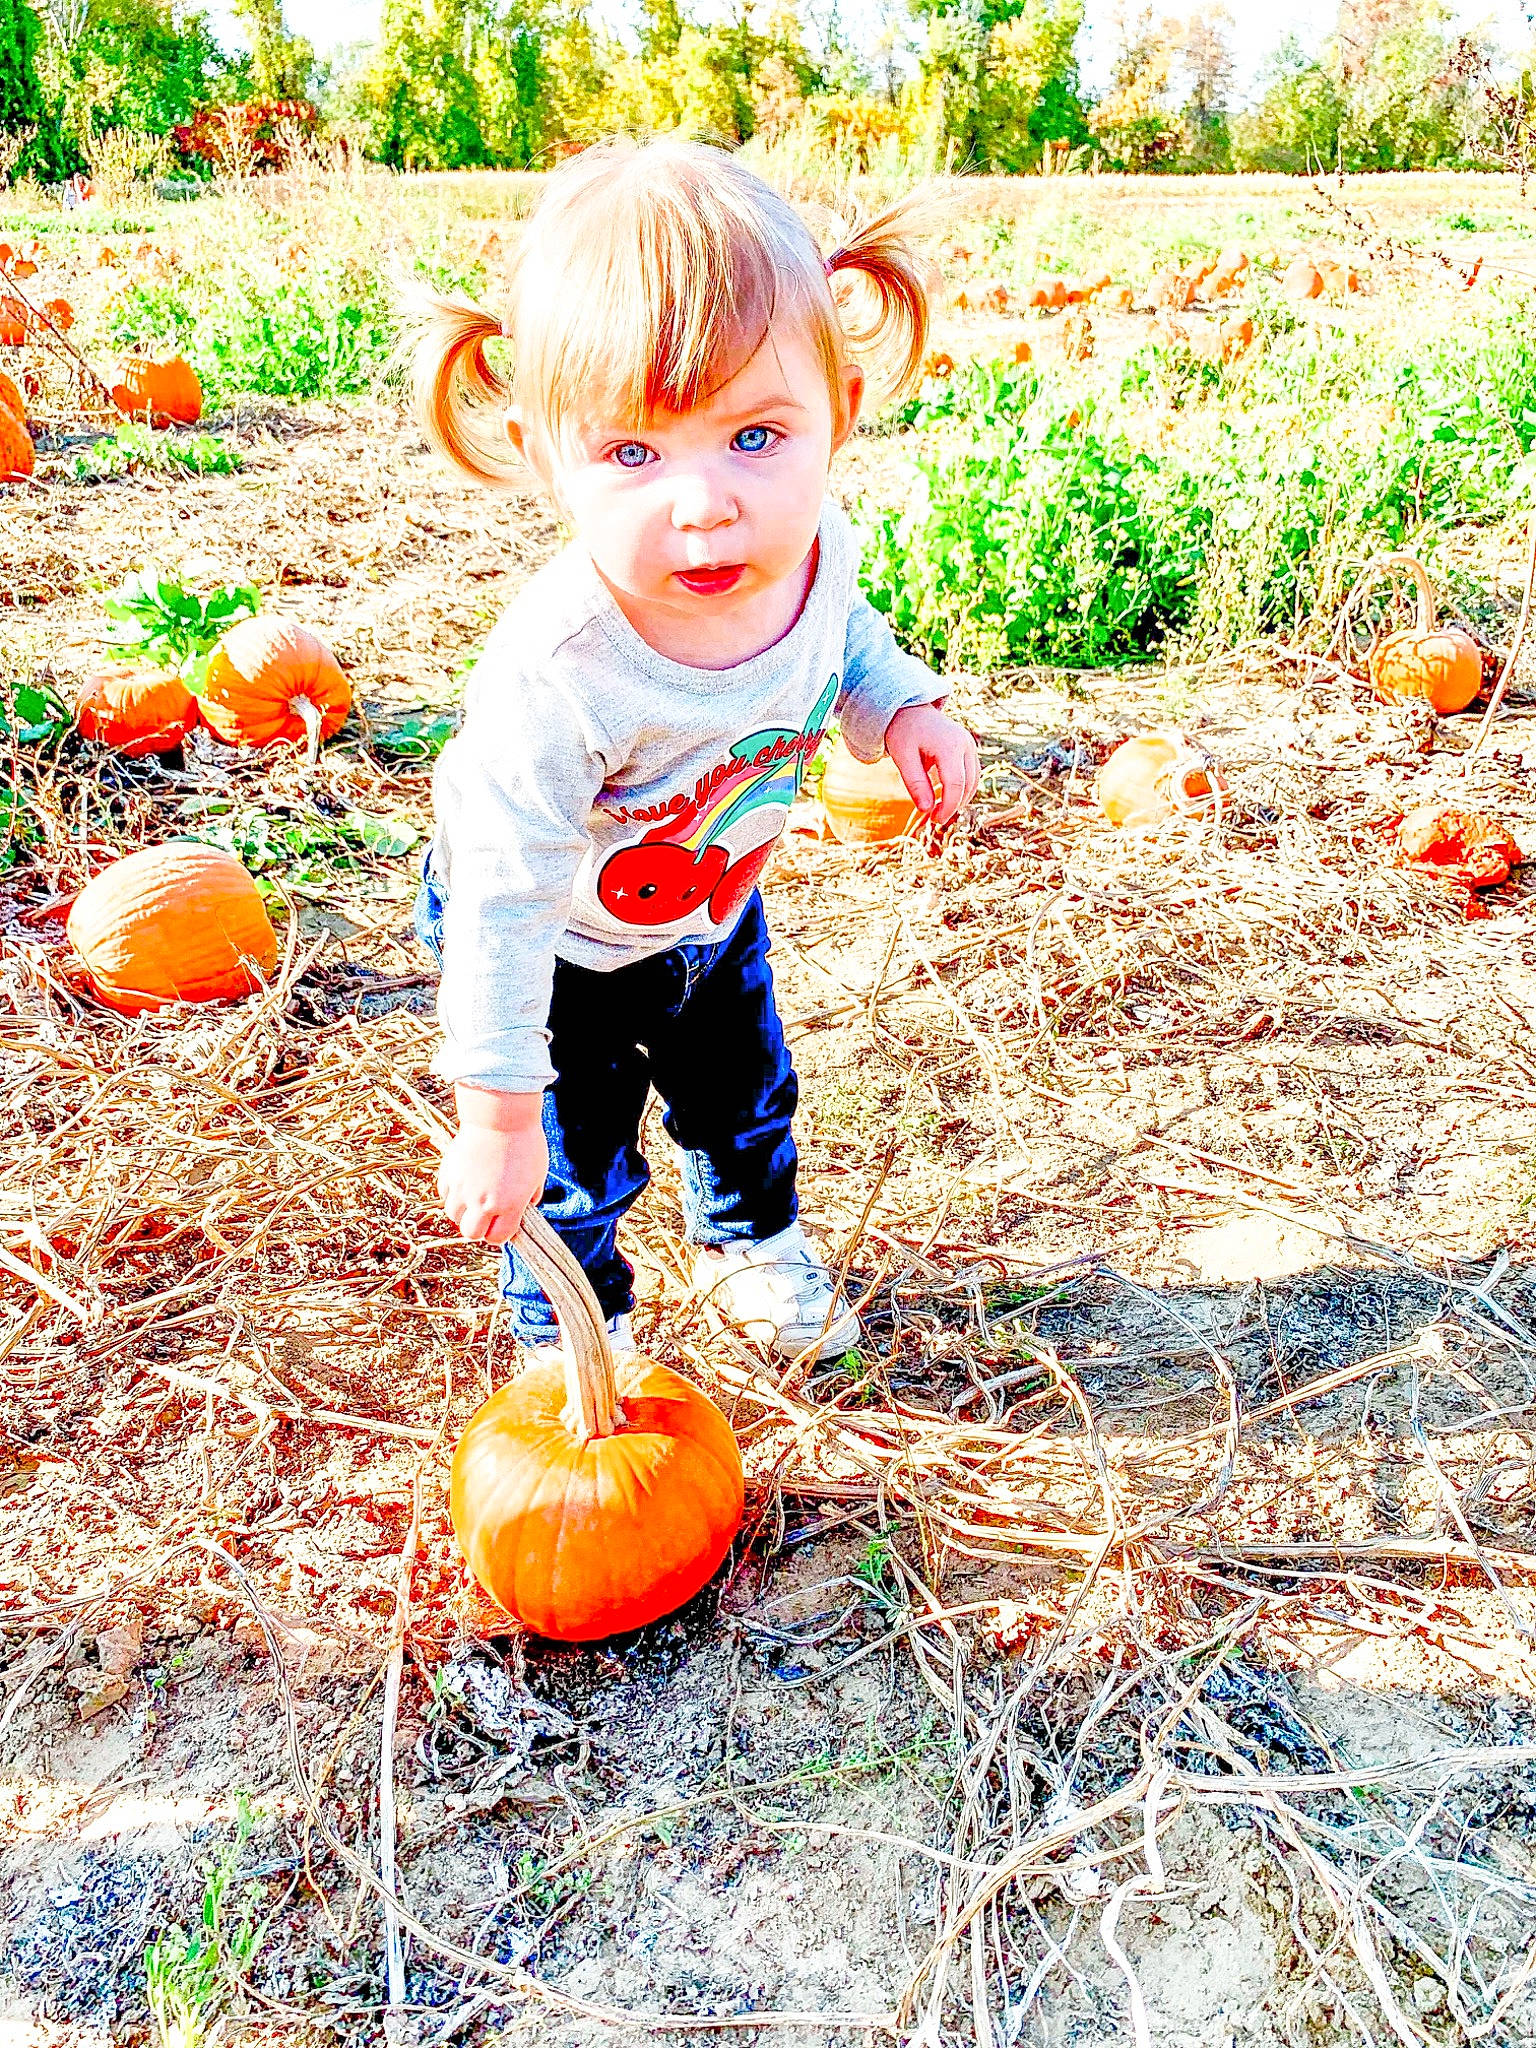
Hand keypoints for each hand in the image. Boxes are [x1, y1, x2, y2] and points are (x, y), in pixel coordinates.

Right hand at [440, 1088, 548, 1241]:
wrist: (500, 1115)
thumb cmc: (524, 1141)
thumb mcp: (538, 1173)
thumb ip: (530, 1196)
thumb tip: (526, 1207)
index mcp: (508, 1205)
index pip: (498, 1238)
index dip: (500, 1233)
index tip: (503, 1223)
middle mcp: (482, 1201)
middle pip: (471, 1233)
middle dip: (479, 1227)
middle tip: (486, 1214)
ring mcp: (462, 1188)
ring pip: (453, 1215)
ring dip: (463, 1211)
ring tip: (474, 1196)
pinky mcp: (448, 1173)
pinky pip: (445, 1195)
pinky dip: (453, 1194)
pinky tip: (465, 1182)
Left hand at [884, 703, 979, 827]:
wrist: (911, 709)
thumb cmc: (904, 732)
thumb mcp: (902, 757)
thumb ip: (915, 783)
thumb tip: (926, 809)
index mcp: (949, 745)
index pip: (956, 784)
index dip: (948, 806)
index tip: (934, 820)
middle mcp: (965, 744)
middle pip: (968, 785)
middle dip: (954, 805)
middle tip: (934, 819)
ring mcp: (970, 745)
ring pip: (974, 781)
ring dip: (960, 799)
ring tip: (939, 809)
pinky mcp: (969, 749)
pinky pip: (972, 774)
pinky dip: (962, 789)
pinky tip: (945, 797)